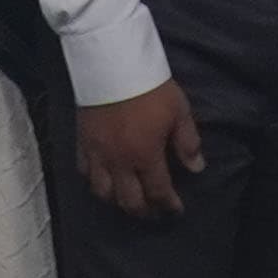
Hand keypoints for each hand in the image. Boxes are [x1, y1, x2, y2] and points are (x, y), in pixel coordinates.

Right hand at [75, 82, 203, 217]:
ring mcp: (97, 154)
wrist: (112, 64)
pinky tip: (103, 181)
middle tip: (154, 213)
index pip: (158, 191)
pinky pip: (84, 172)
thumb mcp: (179, 111)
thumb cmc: (150, 87)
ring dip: (117, 202)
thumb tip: (196, 168)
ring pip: (103, 192)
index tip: (176, 210)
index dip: (168, 205)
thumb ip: (187, 143)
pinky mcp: (81, 142)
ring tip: (127, 201)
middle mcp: (119, 162)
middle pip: (129, 200)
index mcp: (145, 156)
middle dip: (144, 211)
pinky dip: (95, 182)